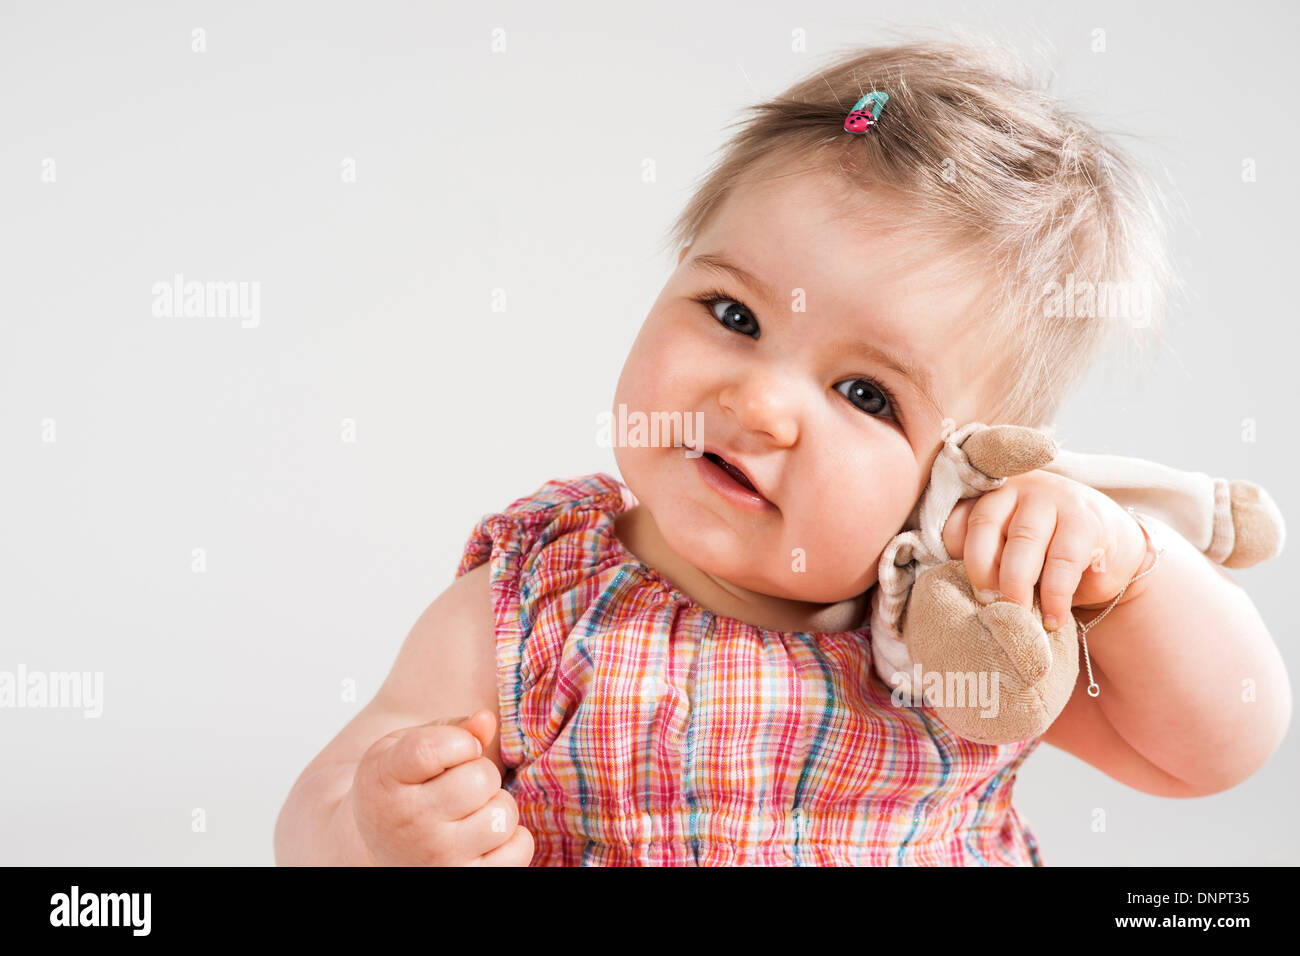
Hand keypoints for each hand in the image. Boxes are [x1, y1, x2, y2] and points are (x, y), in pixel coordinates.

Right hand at [350, 709, 533, 865]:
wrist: (379, 847)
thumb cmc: (401, 787)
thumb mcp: (407, 748)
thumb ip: (450, 729)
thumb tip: (486, 720)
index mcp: (387, 778)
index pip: (431, 750)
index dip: (460, 742)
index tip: (459, 748)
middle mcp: (408, 821)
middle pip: (480, 779)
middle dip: (482, 773)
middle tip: (462, 784)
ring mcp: (436, 856)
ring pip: (502, 815)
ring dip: (497, 807)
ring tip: (473, 811)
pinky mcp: (461, 878)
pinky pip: (519, 848)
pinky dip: (513, 839)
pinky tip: (486, 835)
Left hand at [940, 469, 1148, 630]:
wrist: (1111, 553)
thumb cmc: (1045, 556)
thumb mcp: (1009, 551)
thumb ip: (983, 556)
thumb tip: (956, 588)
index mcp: (990, 494)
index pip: (960, 518)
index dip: (955, 553)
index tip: (963, 585)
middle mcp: (1019, 487)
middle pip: (985, 524)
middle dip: (981, 570)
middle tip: (987, 604)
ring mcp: (1054, 498)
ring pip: (1023, 541)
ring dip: (1016, 585)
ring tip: (1017, 618)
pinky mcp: (1086, 521)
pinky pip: (1063, 561)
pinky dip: (1054, 595)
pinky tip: (1052, 619)